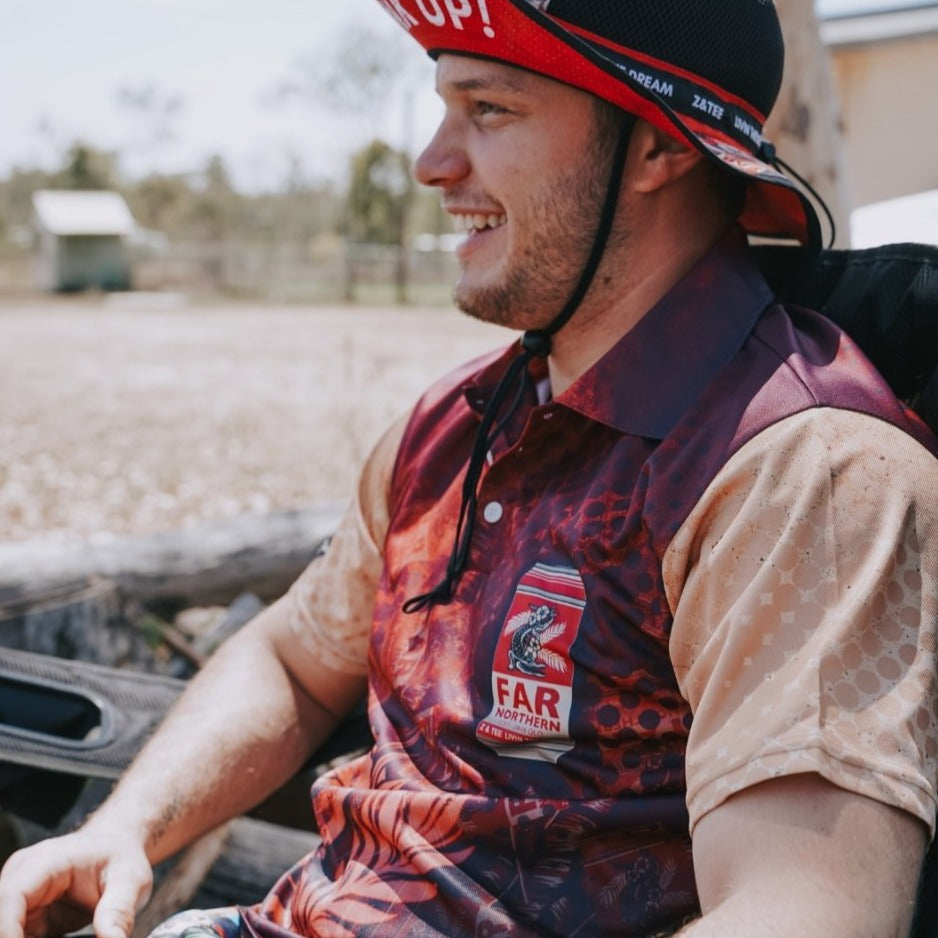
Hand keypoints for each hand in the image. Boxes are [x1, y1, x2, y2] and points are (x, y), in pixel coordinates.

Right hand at [0, 829, 151, 937]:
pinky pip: (17, 936)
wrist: (117, 849)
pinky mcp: (25, 915)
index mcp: (47, 861)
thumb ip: (119, 911)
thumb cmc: (121, 859)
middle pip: (3, 916)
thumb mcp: (130, 881)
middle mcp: (24, 875)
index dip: (9, 930)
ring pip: (7, 929)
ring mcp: (21, 896)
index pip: (12, 896)